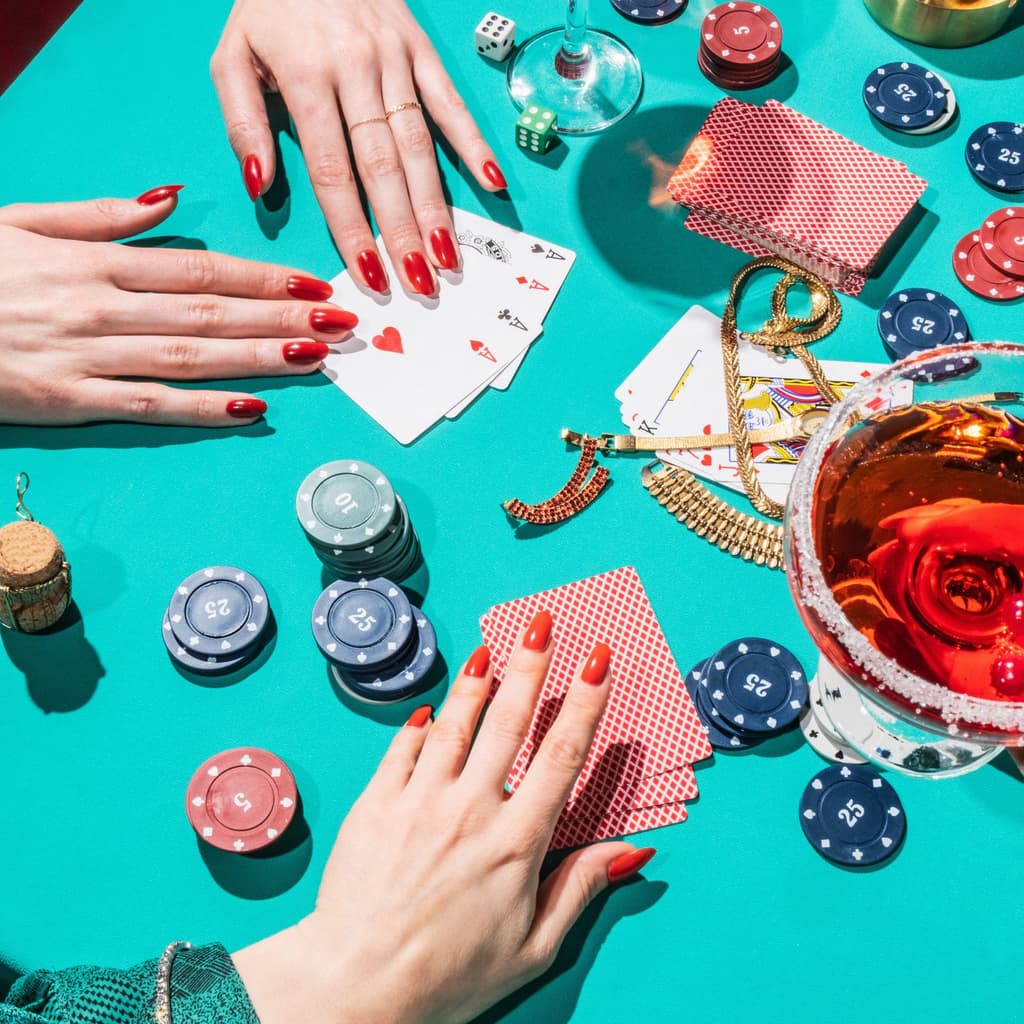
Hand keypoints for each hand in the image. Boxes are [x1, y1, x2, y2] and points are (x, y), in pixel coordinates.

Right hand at [0, 189, 356, 426]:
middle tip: (342, 323)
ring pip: (193, 358)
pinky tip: (252, 409)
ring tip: (317, 357)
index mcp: (97, 262)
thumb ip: (101, 214)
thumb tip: (171, 197)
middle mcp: (103, 307)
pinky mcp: (69, 401)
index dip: (265, 279)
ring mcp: (88, 355)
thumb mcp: (24, 220)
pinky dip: (203, 409)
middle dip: (284, 318)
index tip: (314, 283)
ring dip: (262, 358)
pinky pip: (149, 405)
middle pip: (212, 314)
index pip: (201, 270)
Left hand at [210, 0, 506, 299]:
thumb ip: (243, 123)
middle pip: (383, 166)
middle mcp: (357, 69)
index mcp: (307, 76)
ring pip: (419, 144)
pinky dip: (473, 142)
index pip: (333, 170)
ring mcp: (395, 58)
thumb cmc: (268, 8)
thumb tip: (260, 186)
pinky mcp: (421, 49)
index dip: (352, 228)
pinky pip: (450, 102)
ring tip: (449, 257)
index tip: (368, 274)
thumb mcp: (231, 56)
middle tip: (419, 284)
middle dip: (402, 231)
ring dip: (436, 204)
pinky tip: (491, 183)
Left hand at [233, 615, 655, 1023]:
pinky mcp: (376, 804)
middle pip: (509, 721)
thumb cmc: (449, 977)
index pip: (561, 755)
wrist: (357, 986)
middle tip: (544, 623)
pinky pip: (402, 749)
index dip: (585, 702)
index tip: (598, 661)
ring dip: (477, 680)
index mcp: (517, 842)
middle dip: (532, 665)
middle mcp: (471, 809)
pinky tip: (431, 708)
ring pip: (455, 723)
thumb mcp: (532, 947)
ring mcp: (419, 801)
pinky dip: (419, 725)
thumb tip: (633, 850)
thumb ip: (579, 888)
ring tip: (492, 646)